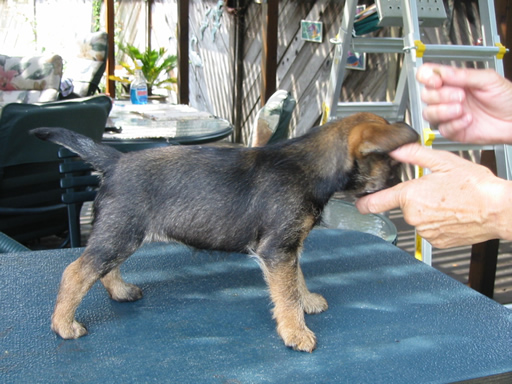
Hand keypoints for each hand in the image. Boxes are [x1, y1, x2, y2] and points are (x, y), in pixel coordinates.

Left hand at [355, 143, 511, 247]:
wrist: (498, 210)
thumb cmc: (475, 186)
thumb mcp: (443, 162)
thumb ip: (414, 155)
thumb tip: (396, 150)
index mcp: (411, 196)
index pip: (376, 202)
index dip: (365, 203)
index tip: (360, 203)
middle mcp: (414, 216)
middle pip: (404, 206)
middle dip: (416, 199)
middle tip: (438, 191)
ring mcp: (425, 231)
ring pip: (419, 218)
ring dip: (428, 211)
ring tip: (449, 202)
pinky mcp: (437, 241)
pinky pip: (430, 230)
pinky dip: (438, 222)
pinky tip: (452, 213)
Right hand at [417, 64, 511, 143]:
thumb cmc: (507, 98)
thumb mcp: (488, 80)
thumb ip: (464, 75)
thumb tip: (442, 71)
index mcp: (454, 81)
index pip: (427, 74)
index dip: (426, 77)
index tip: (437, 81)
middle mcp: (447, 97)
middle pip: (425, 95)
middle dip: (441, 95)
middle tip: (460, 95)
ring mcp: (448, 114)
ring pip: (429, 113)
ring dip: (443, 111)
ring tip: (462, 109)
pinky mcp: (453, 130)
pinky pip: (442, 129)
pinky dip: (455, 124)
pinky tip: (468, 119)